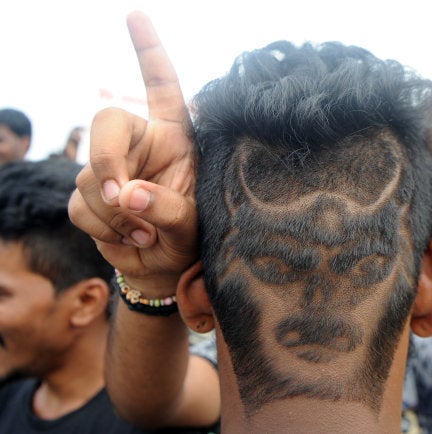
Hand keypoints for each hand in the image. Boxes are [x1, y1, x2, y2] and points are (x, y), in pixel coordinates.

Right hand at [69, 11, 197, 292]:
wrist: (168, 268)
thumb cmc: (191, 237)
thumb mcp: (194, 224)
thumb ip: (169, 208)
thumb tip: (126, 194)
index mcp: (175, 137)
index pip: (161, 87)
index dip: (149, 52)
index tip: (135, 15)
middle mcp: (140, 145)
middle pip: (106, 122)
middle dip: (106, 160)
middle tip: (120, 196)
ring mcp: (112, 169)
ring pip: (88, 176)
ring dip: (112, 213)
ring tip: (145, 233)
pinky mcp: (90, 196)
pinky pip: (79, 206)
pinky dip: (103, 228)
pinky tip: (130, 239)